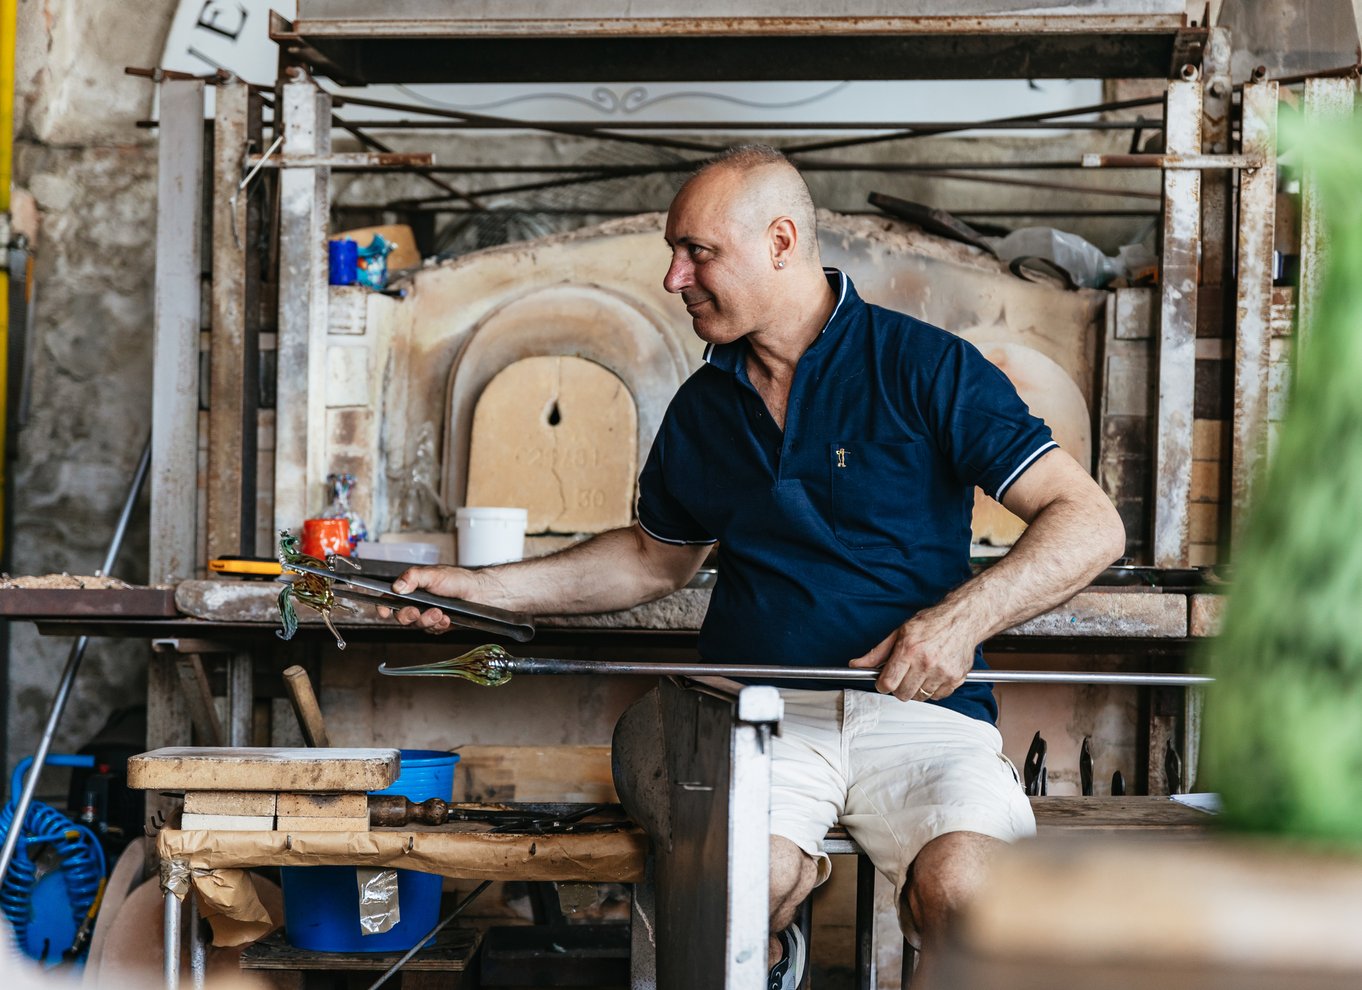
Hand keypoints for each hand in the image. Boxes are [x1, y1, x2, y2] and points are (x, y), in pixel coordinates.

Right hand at [381, 565, 480, 634]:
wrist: (479, 592)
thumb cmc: (458, 579)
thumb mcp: (433, 573)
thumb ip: (413, 577)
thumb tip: (397, 586)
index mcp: (411, 588)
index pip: (390, 598)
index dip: (383, 606)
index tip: (384, 612)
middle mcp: (417, 602)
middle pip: (401, 616)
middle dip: (409, 615)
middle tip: (418, 611)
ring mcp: (427, 614)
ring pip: (417, 625)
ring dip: (428, 620)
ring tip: (440, 612)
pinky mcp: (438, 624)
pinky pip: (432, 630)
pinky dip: (440, 625)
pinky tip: (448, 618)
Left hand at [847, 605, 977, 701]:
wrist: (962, 620)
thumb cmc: (930, 624)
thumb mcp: (899, 633)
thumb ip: (877, 653)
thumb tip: (856, 665)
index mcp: (909, 650)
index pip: (888, 683)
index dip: (882, 685)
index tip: (884, 682)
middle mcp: (926, 662)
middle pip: (903, 694)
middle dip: (898, 687)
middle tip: (903, 675)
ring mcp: (942, 672)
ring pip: (919, 697)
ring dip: (916, 689)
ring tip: (919, 672)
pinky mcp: (955, 678)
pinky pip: (937, 696)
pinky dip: (932, 690)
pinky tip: (932, 675)